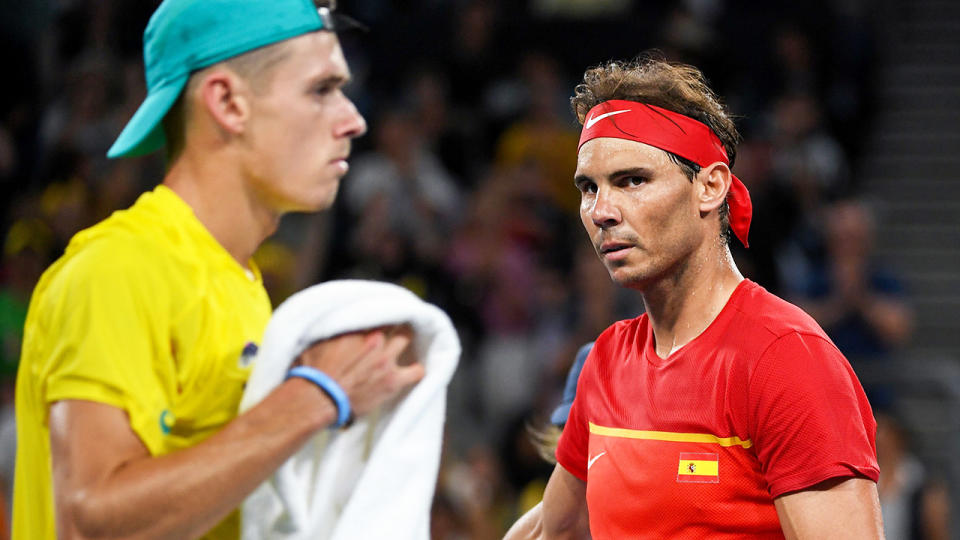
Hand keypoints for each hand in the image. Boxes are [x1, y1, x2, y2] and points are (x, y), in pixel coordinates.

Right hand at [296, 326, 424, 416]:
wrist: (318, 399)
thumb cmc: (312, 372)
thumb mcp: (316, 341)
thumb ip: (332, 331)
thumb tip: (332, 323)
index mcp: (357, 328)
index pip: (377, 312)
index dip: (380, 315)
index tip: (380, 319)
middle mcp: (375, 339)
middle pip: (393, 322)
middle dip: (393, 323)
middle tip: (392, 327)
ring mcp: (386, 359)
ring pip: (406, 338)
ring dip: (405, 338)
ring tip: (404, 341)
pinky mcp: (393, 381)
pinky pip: (417, 371)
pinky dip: (417, 369)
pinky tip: (415, 368)